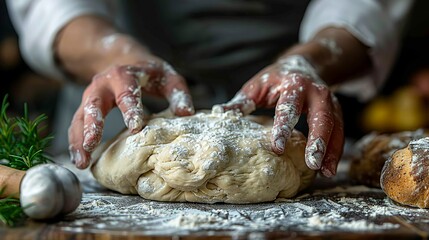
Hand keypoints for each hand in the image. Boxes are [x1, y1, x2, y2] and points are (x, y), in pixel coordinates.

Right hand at [68, 56, 193, 168]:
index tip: (135, 128)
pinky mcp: (85, 108)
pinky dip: (75, 142)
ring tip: (81, 162)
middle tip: (92, 144)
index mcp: (125, 74)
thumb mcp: (167, 77)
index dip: (131, 109)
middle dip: (92, 124)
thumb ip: (178, 93)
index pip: (127, 91)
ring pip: (80, 117)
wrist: (124, 61)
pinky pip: (76, 125)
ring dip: (78, 140)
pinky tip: (79, 161)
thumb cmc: (149, 74)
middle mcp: (103, 84)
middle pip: (94, 103)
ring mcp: (91, 95)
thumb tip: (186, 113)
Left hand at [218, 56, 342, 176]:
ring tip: (326, 172)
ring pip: (335, 126)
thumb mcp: (257, 85)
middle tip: (311, 163)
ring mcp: (330, 101)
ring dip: (331, 150)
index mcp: (294, 84)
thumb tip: (220, 111)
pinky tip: (329, 168)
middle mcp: (316, 91)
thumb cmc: (275, 79)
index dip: (283, 127)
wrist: (303, 65)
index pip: (288, 107)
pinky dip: (336, 150)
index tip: (277, 147)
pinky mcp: (336, 111)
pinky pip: (340, 132)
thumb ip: (242, 101)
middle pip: (321, 117)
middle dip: (317, 140)